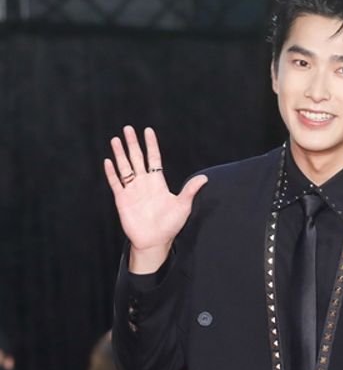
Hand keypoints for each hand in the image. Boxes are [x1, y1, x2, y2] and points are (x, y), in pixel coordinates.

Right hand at [103, 126, 206, 272]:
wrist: (154, 241)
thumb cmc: (170, 225)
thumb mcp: (183, 206)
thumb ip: (190, 190)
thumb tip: (205, 178)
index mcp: (158, 182)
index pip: (154, 159)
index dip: (151, 145)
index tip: (148, 131)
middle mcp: (144, 183)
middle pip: (137, 158)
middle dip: (133, 144)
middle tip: (128, 128)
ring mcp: (132, 190)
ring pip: (125, 167)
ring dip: (120, 154)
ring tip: (116, 139)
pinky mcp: (122, 199)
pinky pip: (116, 183)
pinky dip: (111, 173)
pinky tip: (109, 161)